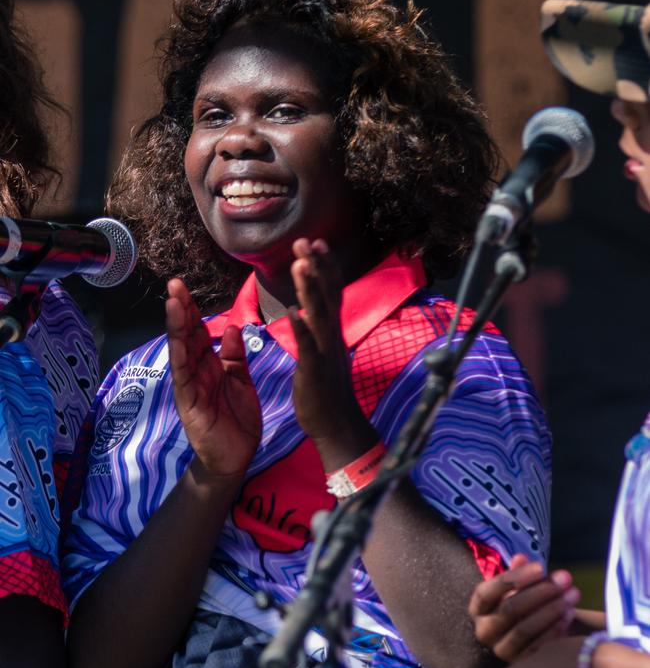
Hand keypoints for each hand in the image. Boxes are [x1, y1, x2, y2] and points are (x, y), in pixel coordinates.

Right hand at [166, 278, 260, 478]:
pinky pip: (184, 376)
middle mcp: (195, 372)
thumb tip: (232, 328)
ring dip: (176, 326)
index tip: (186, 286)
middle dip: (180, 309)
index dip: (193, 309)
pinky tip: (178, 339)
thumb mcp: (240, 382)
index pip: (198, 332)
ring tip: (172, 301)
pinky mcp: (189, 403)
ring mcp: (189, 386)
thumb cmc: (236, 421)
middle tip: (174, 282)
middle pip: (186, 335)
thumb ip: (235, 357)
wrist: (234, 459)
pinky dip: (180, 356)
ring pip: (181, 351)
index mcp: (209, 365)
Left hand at [288, 239, 375, 470]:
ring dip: (310, 288)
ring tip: (299, 264)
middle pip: (327, 295)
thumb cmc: (327, 391)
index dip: (324, 267)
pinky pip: (309, 347)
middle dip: (316, 267)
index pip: (331, 292)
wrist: (338, 427)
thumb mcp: (325, 353)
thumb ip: (321, 330)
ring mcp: (326, 353)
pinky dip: (303, 329)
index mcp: (332, 332)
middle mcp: (332, 337)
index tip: (316, 242)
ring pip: (319, 315)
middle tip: (305, 240)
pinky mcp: (316, 372)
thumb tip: (313, 310)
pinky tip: (293, 313)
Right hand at [468, 553, 579, 661]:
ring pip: (524, 628)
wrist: (534, 633)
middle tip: (565, 578)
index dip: (514, 578)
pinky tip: (570, 613)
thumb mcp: (517, 586)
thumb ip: (518, 573)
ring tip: (572, 594)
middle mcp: (483, 631)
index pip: (487, 592)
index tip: (541, 567)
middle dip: (540, 591)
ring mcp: (500, 650)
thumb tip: (520, 558)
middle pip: (509, 609)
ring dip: (551, 609)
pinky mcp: (520, 665)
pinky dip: (555, 629)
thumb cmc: (524, 602)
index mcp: (477, 608)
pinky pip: (537, 646)